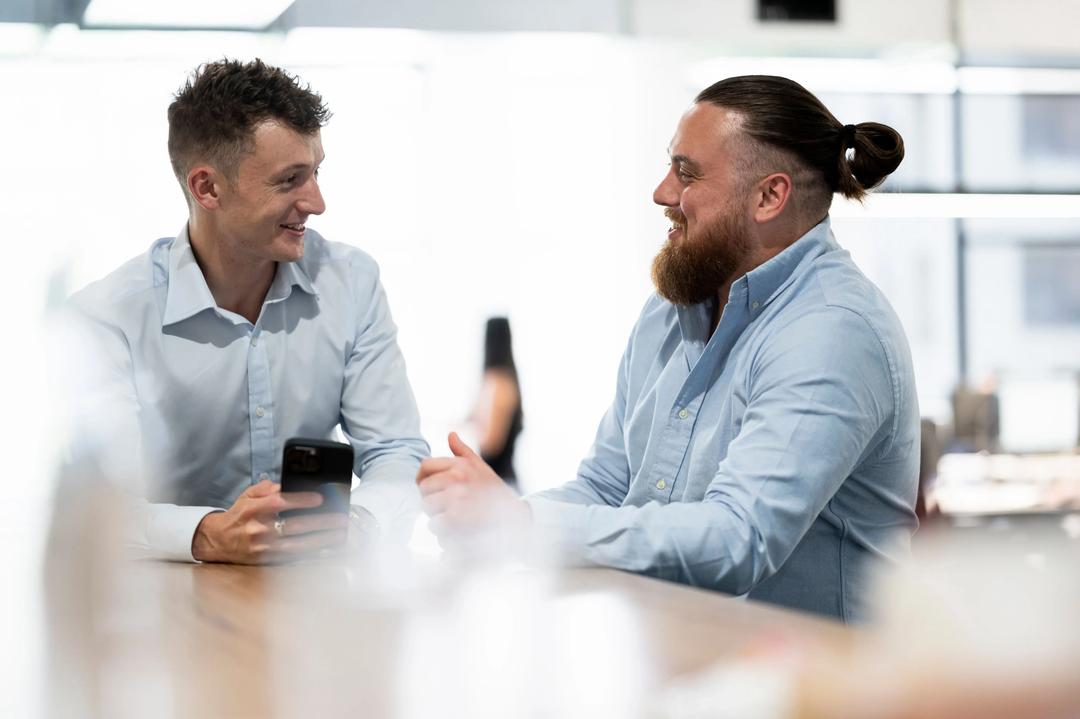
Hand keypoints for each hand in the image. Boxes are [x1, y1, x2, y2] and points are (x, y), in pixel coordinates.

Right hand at [191, 479, 347, 563]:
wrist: (218, 540)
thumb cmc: (239, 515)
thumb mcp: (248, 495)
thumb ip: (269, 488)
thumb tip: (289, 484)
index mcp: (253, 509)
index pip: (279, 503)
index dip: (301, 500)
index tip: (320, 498)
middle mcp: (258, 529)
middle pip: (294, 525)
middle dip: (320, 522)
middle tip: (340, 518)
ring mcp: (263, 547)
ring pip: (297, 544)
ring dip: (321, 540)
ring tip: (339, 534)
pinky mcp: (266, 560)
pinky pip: (292, 557)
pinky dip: (310, 553)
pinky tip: (325, 548)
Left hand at [416, 432, 530, 541]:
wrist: (513, 516)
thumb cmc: (495, 492)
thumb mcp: (481, 467)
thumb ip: (463, 451)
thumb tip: (450, 434)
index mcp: (460, 465)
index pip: (425, 466)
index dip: (424, 478)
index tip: (431, 488)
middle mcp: (457, 478)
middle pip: (424, 489)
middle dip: (431, 498)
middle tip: (446, 506)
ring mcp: (455, 498)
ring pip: (427, 507)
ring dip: (435, 514)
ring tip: (452, 518)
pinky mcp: (455, 519)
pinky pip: (434, 523)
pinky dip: (442, 530)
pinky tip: (454, 529)